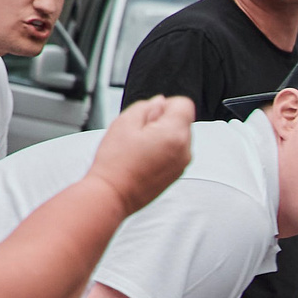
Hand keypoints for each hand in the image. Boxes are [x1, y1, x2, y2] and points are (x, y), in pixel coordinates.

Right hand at [87, 96, 196, 214]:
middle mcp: (185, 150)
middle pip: (182, 121)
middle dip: (162, 121)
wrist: (113, 195)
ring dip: (162, 136)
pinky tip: (143, 158)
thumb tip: (160, 102)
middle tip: (138, 133)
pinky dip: (162, 150)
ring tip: (139, 148)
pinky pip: (174, 152)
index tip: (149, 114)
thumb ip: (146, 106)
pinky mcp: (176, 174)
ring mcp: (182, 164)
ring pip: (178, 137)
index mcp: (175, 134)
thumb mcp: (124, 122)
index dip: (165, 104)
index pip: (184, 104)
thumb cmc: (116, 163)